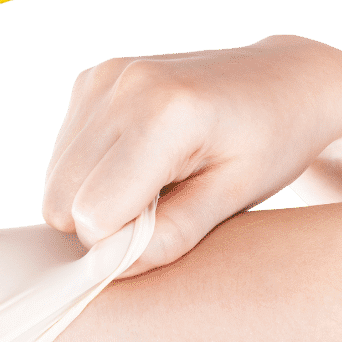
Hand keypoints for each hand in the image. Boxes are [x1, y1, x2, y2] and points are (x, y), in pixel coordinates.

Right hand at [42, 35, 341, 274]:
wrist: (282, 82)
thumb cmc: (270, 143)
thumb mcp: (236, 198)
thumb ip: (172, 235)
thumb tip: (107, 263)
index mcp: (167, 113)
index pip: (95, 213)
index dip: (124, 243)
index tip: (168, 235)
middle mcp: (125, 85)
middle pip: (65, 197)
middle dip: (105, 224)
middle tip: (164, 214)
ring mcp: (104, 77)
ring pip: (58, 178)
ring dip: (95, 198)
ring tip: (156, 185)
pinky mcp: (92, 79)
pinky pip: (65, 154)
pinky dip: (92, 172)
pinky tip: (140, 161)